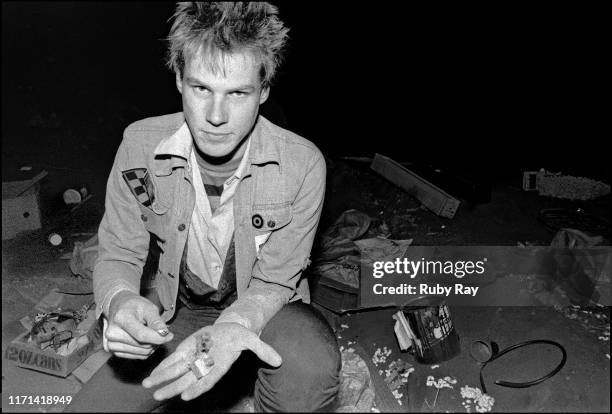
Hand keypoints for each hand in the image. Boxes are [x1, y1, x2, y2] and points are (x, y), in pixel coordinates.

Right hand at [104, 291, 173, 358]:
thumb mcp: (149, 308)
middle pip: (143, 346)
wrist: (119, 307)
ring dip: (151, 346)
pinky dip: (145, 350)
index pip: (142, 335)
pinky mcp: (114, 352)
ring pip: (142, 353)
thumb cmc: (135, 306)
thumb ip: (157, 321)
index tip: (170, 335)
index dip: (158, 337)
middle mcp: (112, 333)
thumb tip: (164, 334)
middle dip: (156, 340)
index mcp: (120, 318)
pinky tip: (144, 339)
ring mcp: (111, 344)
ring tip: (150, 333)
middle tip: (157, 330)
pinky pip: (138, 356)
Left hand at [142, 322, 281, 400]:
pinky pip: (173, 361)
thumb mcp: (252, 339)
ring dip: (162, 379)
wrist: (228, 330)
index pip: (208, 380)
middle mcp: (205, 365)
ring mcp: (194, 359)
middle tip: (158, 396)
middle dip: (172, 387)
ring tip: (148, 387)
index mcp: (219, 365)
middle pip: (187, 379)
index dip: (197, 388)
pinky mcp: (186, 351)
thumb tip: (279, 360)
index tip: (186, 396)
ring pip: (176, 372)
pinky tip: (151, 375)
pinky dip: (162, 368)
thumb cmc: (239, 336)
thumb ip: (262, 349)